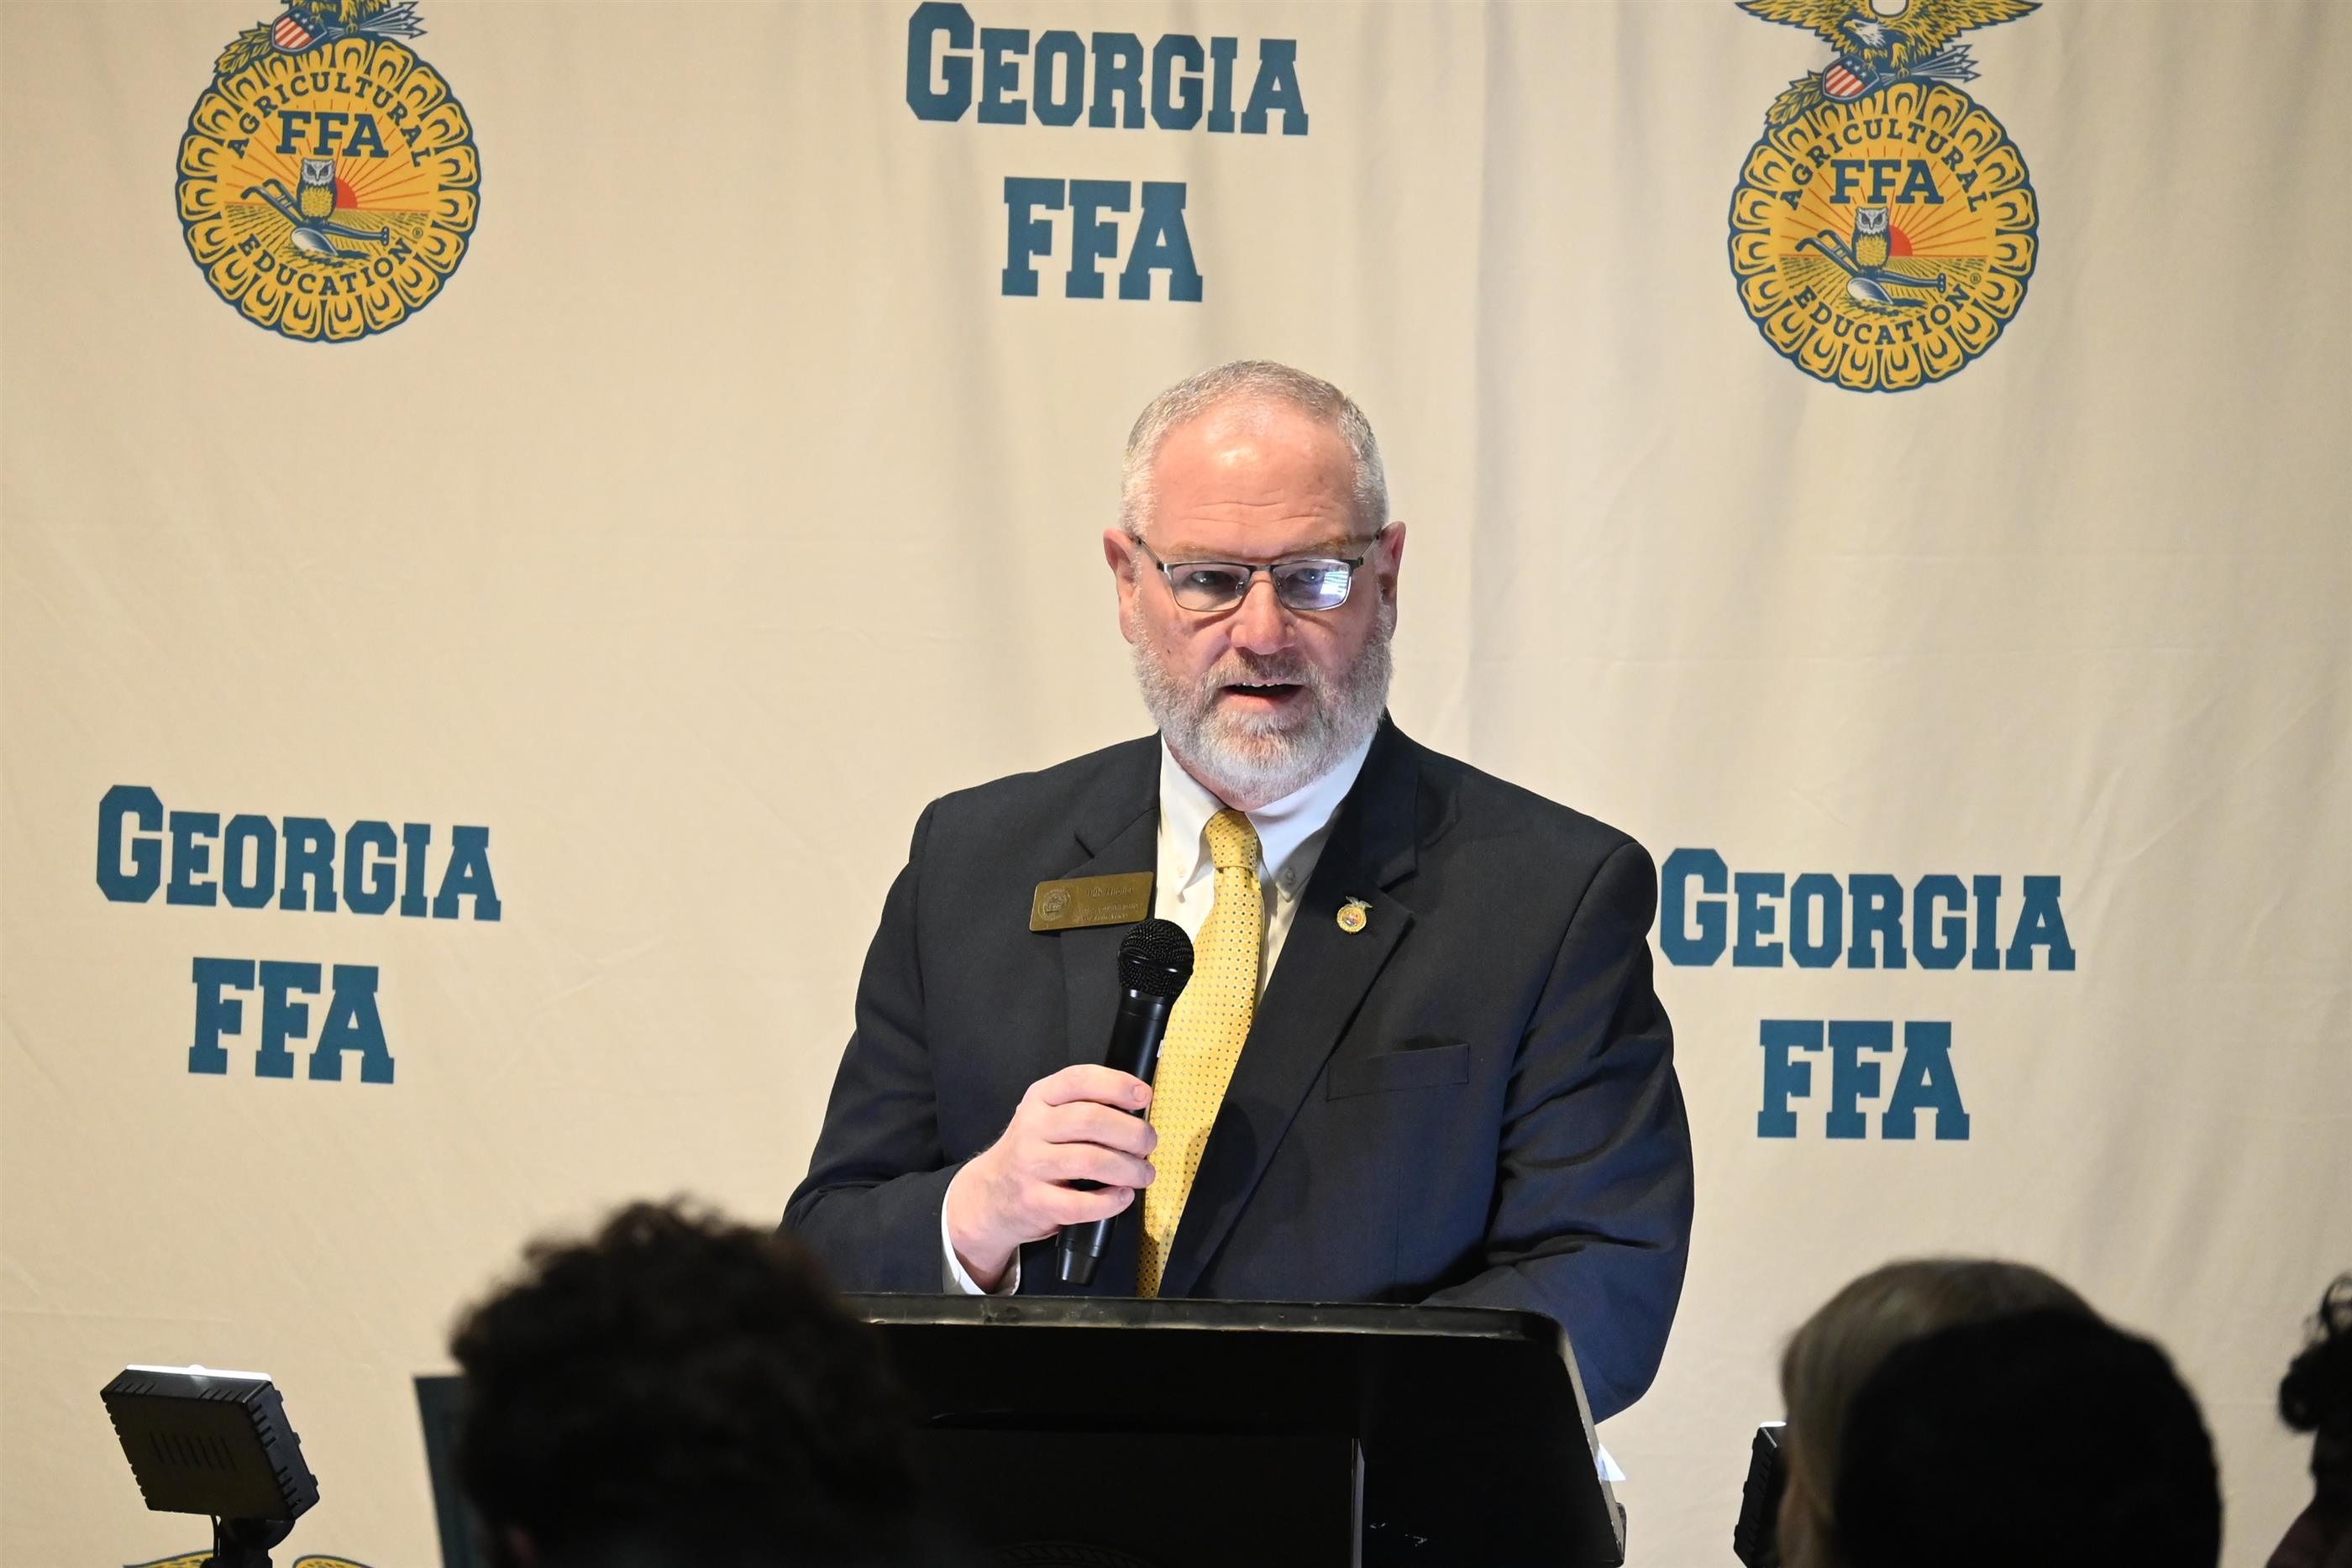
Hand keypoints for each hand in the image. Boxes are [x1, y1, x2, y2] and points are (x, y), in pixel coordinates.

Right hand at [945, 1065, 1157, 1289]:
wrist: (989, 1195)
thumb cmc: (1033, 1151)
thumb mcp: (1047, 1116)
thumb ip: (1084, 1105)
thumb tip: (1138, 1108)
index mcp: (1041, 1099)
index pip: (1080, 1080)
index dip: (1117, 1085)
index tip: (1143, 1096)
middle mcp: (1033, 1128)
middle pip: (1092, 1120)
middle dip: (1133, 1132)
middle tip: (1148, 1143)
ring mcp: (1031, 1165)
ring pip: (1092, 1161)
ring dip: (1129, 1169)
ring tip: (1143, 1174)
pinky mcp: (1035, 1202)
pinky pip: (1081, 1204)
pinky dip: (1110, 1202)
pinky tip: (1122, 1196)